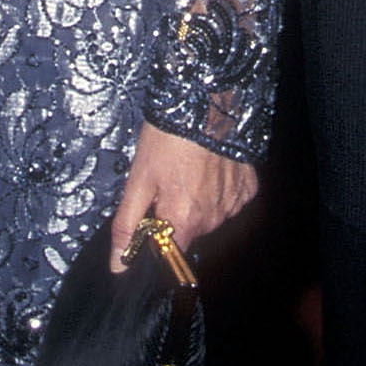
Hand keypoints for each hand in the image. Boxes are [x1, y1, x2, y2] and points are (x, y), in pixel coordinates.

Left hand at [108, 122, 258, 269]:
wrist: (204, 102)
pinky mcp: (247, 188)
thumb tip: (118, 263)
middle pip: (187, 233)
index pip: (169, 256)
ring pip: (208, 217)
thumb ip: (126, 226)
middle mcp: (212, 218)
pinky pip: (229, 201)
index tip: (151, 218)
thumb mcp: (138, 180)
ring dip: (195, 203)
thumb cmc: (168, 137)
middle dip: (174, 217)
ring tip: (187, 172)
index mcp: (184, 220)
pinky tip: (208, 171)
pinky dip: (217, 191)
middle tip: (165, 185)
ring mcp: (233, 203)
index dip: (156, 240)